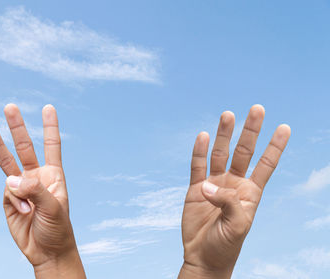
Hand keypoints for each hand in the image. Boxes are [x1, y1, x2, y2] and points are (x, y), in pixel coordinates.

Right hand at [0, 104, 85, 278]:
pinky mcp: (9, 200)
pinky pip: (7, 192)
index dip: (50, 127)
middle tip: (10, 107)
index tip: (48, 108)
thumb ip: (34, 190)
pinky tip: (24, 213)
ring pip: (7, 163)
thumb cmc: (58, 228)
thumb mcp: (53, 206)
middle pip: (25, 147)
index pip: (51, 146)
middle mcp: (36, 176)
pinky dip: (14, 201)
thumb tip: (10, 179)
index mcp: (53, 174)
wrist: (47, 251)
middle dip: (17, 128)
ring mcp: (21, 187)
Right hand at [178, 105, 290, 278]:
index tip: (284, 127)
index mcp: (250, 192)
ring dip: (224, 134)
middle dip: (251, 131)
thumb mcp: (238, 225)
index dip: (275, 146)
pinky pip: (197, 166)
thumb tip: (208, 185)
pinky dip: (200, 151)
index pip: (266, 164)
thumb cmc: (226, 244)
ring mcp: (213, 184)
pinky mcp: (195, 188)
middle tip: (257, 109)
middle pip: (244, 151)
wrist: (203, 257)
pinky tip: (204, 136)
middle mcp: (233, 183)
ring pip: (220, 154)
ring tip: (228, 115)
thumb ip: (228, 202)